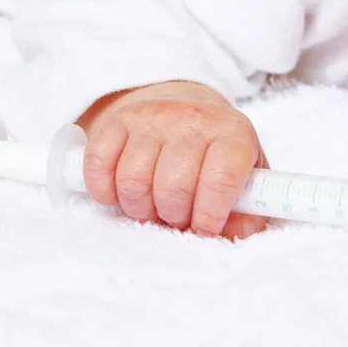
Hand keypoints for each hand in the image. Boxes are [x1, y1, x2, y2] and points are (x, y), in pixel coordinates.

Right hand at [76, 81, 268, 239]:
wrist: (188, 111)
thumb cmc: (219, 156)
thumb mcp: (247, 179)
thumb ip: (249, 214)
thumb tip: (226, 236)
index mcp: (234, 134)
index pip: (221, 179)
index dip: (209, 215)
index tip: (204, 229)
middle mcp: (194, 119)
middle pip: (172, 187)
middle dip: (173, 216)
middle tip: (178, 217)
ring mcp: (154, 116)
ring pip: (133, 181)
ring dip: (140, 208)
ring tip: (154, 206)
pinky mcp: (119, 120)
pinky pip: (99, 164)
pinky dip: (105, 191)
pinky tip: (122, 193)